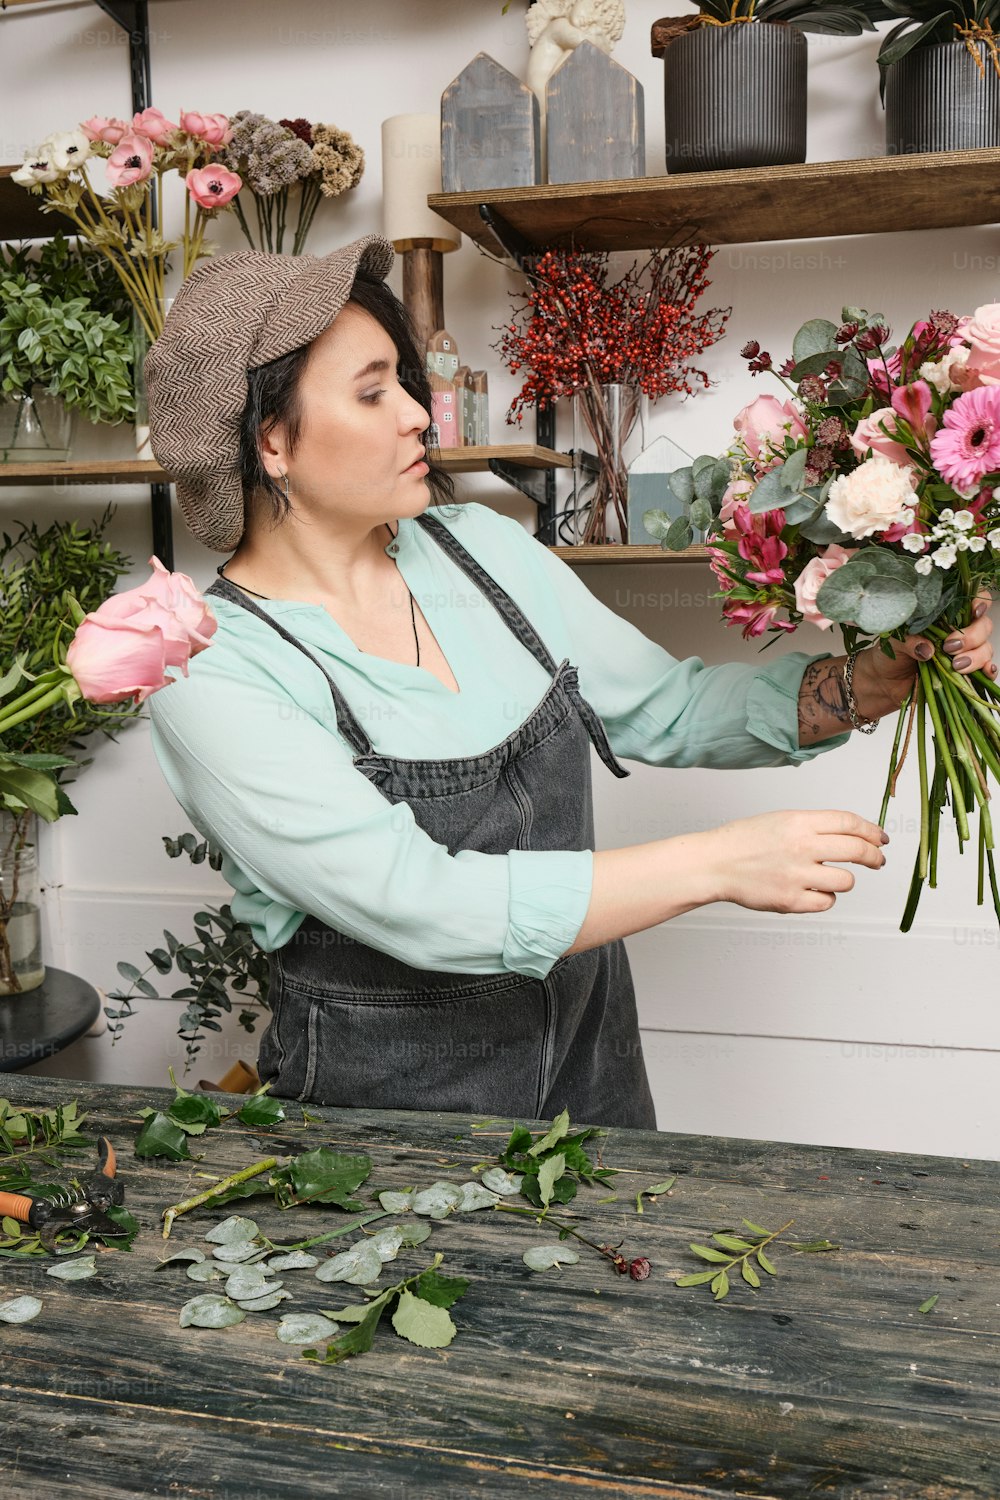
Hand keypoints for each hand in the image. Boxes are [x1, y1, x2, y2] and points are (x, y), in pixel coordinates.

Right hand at [704, 808, 887, 914]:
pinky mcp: (791, 900)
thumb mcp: (781, 820)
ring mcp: (797, 875)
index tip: (880, 839)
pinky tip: (811, 890)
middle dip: (874, 857)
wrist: (715, 864)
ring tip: (829, 877)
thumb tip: (853, 835)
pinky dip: (824, 897)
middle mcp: (802, 846)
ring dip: (844, 879)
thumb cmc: (744, 842)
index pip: (850, 823)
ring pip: (846, 880)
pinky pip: (827, 902)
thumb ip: (814, 827)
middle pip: (857, 850)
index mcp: (799, 822)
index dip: (871, 831)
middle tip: (877, 860)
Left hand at [854, 589, 995, 717]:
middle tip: (950, 647)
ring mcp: (963, 652)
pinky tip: (986, 672)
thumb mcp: (894, 642)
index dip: (979, 602)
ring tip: (955, 666)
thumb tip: (929, 650)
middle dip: (971, 637)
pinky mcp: (964, 672)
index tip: (973, 613)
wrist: (883, 683)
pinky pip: (985, 668)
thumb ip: (910, 640)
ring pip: (985, 648)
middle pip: (983, 626)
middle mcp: (956, 631)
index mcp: (941, 616)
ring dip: (975, 657)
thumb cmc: (888, 655)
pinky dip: (988, 670)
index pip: (970, 601)